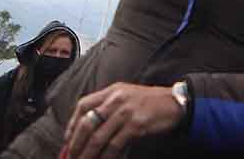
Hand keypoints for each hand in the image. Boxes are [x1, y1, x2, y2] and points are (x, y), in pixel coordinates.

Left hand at [63, 83, 183, 158]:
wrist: (176, 103)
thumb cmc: (150, 102)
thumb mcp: (127, 96)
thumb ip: (108, 108)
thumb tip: (86, 131)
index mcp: (112, 91)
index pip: (83, 105)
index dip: (71, 125)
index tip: (67, 141)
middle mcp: (117, 99)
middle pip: (86, 124)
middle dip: (75, 144)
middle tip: (71, 157)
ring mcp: (126, 112)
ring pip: (98, 138)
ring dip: (87, 155)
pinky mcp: (135, 126)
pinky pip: (114, 146)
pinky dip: (106, 158)